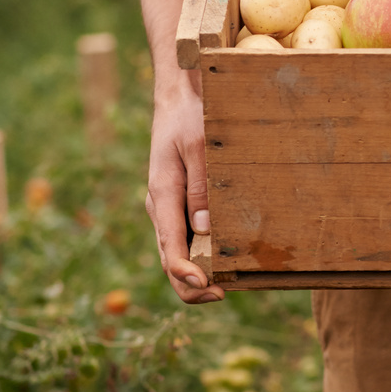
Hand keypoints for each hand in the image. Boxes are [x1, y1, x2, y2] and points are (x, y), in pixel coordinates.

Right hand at [145, 85, 225, 304]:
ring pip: (177, 252)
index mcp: (162, 196)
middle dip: (193, 285)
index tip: (209, 288)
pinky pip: (184, 238)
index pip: (169, 248)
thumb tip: (205, 231)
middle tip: (224, 294)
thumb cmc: (190, 117)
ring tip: (229, 285)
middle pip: (169, 260)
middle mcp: (160, 208)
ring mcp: (168, 208)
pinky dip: (199, 256)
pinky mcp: (178, 204)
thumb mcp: (199, 147)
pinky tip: (223, 260)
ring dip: (197, 273)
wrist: (178, 97)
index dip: (186, 275)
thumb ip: (201, 188)